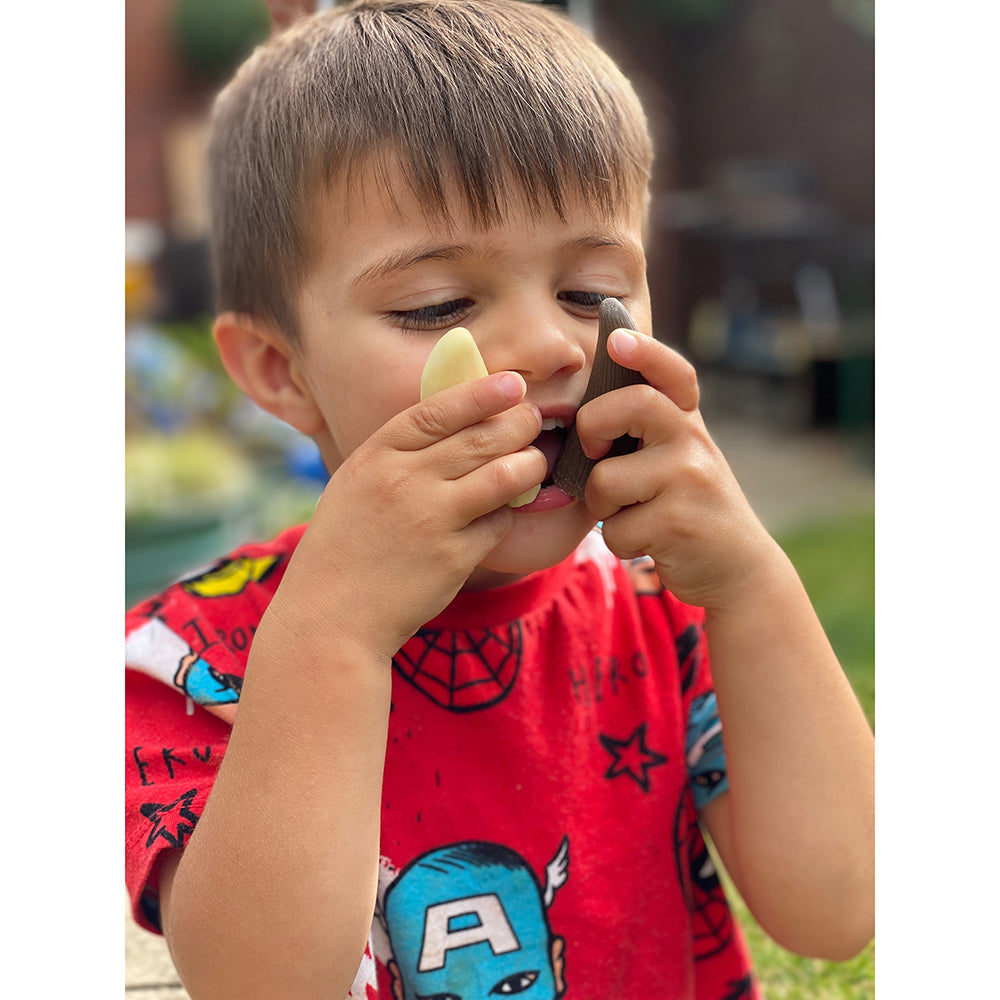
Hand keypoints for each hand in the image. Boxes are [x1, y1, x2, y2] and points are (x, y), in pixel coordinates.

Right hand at [262, 372, 544, 658]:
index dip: (480, 392)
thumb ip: (397, 455)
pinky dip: (508, 514)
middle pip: (480, 438)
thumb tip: (457, 424)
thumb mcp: (355, 485)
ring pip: (504, 475)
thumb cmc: (344, 547)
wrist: (329, 617)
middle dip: (519, 423)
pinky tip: (503, 513)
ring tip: (534, 462)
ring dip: (530, 464)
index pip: (438, 410)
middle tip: (534, 420)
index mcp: (376, 457)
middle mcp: (404, 481)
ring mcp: (431, 520)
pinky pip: (500, 522)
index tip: (512, 382)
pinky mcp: (454, 558)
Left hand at [576, 330, 777, 609]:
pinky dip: (619, 541)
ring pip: (605, 480)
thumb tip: (584, 406)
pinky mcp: (677, 522)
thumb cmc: (689, 508)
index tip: (617, 339)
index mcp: (689, 422)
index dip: (646, 352)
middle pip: (631, 405)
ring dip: (602, 506)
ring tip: (631, 514)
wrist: (738, 569)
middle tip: (595, 452)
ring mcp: (689, 480)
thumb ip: (648, 430)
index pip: (672, 374)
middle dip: (592, 427)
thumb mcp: (679, 458)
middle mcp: (694, 442)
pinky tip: (647, 542)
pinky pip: (614, 528)